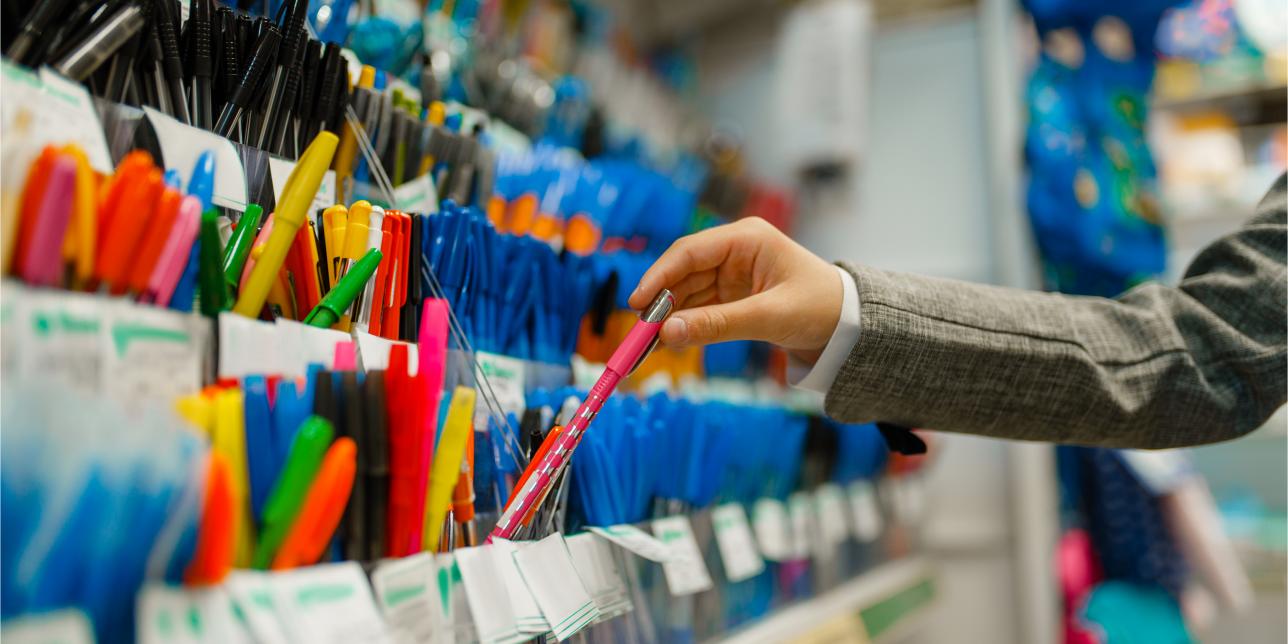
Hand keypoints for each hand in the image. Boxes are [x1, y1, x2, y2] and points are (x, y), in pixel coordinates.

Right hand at [628, 217, 842, 364]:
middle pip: (682, 273)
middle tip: (636, 333)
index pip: (689, 252)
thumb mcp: (770, 317)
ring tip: (644, 345)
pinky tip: (663, 343)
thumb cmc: (822, 308)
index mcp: (746, 238)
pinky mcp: (732, 296)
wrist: (851, 326)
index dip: (658, 277)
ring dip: (666, 318)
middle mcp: (734, 251)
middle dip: (658, 303)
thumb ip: (718, 325)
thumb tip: (667, 333)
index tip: (636, 303)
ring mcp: (731, 274)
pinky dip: (682, 325)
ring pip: (686, 293)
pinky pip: (698, 309)